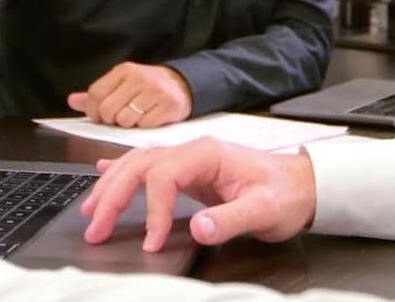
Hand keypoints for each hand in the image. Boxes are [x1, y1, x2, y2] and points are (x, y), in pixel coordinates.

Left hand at [67, 62, 192, 127]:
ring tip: (137, 115)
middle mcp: (139, 77)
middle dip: (111, 119)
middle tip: (120, 116)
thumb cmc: (148, 87)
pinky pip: (144, 125)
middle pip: (108, 109)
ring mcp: (155, 91)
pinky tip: (150, 117)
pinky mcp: (168, 105)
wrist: (183, 85)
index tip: (100, 115)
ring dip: (128, 123)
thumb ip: (98, 94)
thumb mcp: (122, 84)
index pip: (96, 93)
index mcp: (124, 70)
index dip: (93, 110)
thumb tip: (72, 101)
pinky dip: (145, 125)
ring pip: (124, 120)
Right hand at [80, 138, 316, 251]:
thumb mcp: (266, 210)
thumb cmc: (287, 194)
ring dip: (111, 185)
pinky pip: (149, 166)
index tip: (151, 241)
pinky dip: (122, 170)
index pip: (164, 176)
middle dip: (113, 195)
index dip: (152, 210)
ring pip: (138, 164)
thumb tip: (198, 228)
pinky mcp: (190, 172)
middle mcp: (194, 151)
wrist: (304, 185)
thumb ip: (232, 219)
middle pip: (141, 165)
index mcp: (209, 154)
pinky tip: (104, 172)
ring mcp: (190, 160)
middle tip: (95, 227)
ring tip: (90, 210)